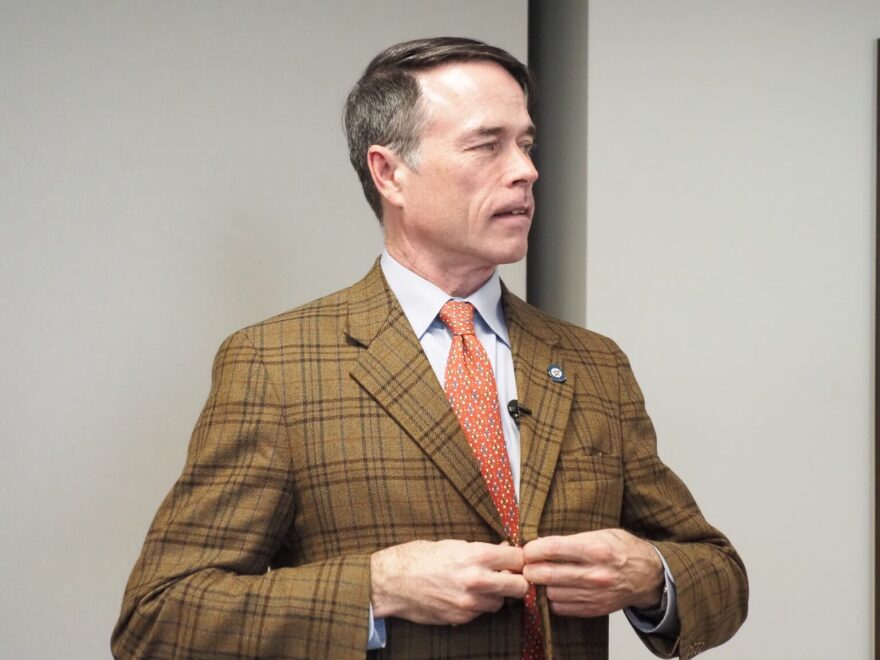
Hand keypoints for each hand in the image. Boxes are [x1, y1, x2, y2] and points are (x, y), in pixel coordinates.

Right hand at [370, 539, 529, 624]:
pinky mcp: (460, 618)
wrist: (391, 581)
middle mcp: (477, 580)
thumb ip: (481, 550)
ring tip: (478, 586)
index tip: (515, 560)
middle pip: (519, 586)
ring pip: (500, 603)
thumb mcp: (452, 544)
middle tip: (508, 577)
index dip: (518, 558)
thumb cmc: (419, 557)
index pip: (517, 558)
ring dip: (495, 596)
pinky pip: (480, 613)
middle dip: (517, 581)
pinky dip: (477, 606)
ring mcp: (470, 603)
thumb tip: (504, 550)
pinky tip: (462, 595)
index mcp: (476, 555)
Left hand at [522, 529, 662, 616]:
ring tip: (545, 575)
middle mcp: (594, 574)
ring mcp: (594, 594)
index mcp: (595, 549)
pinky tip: (559, 588)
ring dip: (543, 585)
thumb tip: (541, 544)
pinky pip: (561, 608)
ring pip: (551, 593)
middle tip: (527, 565)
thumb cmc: (623, 550)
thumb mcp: (602, 534)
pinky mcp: (594, 609)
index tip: (527, 550)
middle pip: (547, 574)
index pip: (552, 549)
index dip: (533, 550)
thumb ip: (573, 539)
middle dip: (530, 569)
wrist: (649, 575)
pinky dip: (555, 599)